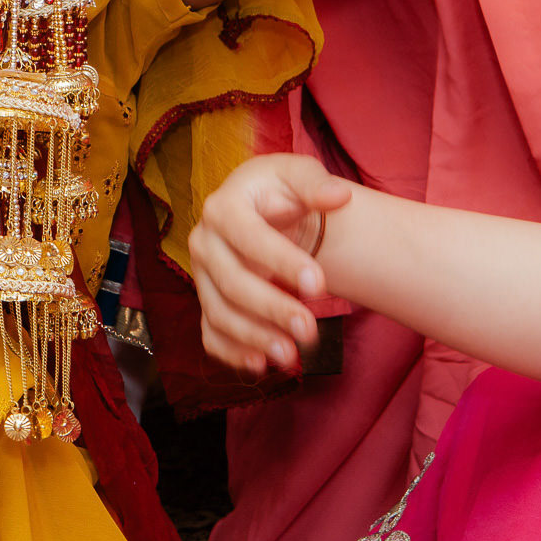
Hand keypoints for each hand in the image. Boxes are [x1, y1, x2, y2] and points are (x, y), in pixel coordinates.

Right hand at [187, 153, 353, 376]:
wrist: (262, 209)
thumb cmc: (281, 191)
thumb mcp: (298, 174)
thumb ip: (316, 183)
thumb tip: (339, 195)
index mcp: (222, 207)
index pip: (247, 237)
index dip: (281, 262)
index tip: (319, 286)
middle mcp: (203, 241)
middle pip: (230, 282)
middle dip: (270, 309)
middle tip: (310, 332)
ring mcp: (201, 275)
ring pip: (218, 312)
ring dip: (253, 337)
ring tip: (290, 357)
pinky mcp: (207, 300)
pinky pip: (210, 332)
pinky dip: (230, 353)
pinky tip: (260, 366)